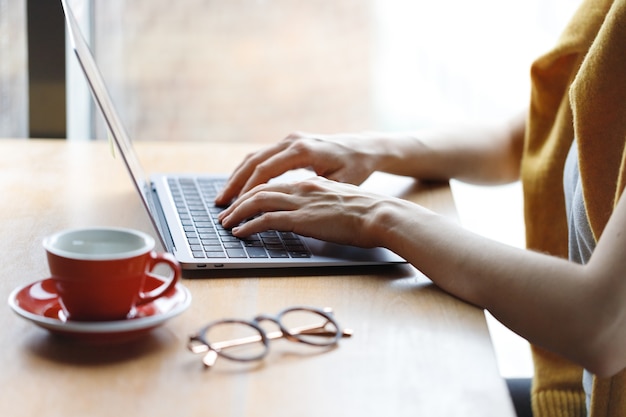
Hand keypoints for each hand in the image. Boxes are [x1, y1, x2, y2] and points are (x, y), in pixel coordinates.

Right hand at [215, 132, 384, 205]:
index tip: (237, 206)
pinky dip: (248, 171)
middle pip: (254, 162)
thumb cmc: (356, 167)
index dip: (248, 189)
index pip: (266, 170)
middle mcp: (293, 141)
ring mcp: (290, 140)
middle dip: (235, 184)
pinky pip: (263, 156)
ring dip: (237, 177)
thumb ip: (314, 192)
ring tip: (224, 197)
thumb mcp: (341, 183)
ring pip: (255, 157)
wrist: (365, 148)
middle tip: (221, 204)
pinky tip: (239, 186)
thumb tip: (292, 206)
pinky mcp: (290, 143)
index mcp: (303, 150)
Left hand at [218, 176, 398, 247]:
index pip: (273, 182)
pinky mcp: (302, 218)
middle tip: (225, 210)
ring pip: (258, 201)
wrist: (380, 214)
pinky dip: (249, 225)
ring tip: (226, 222)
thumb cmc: (367, 212)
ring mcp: (301, 201)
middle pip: (259, 187)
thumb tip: (311, 212)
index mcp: (310, 182)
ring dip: (237, 212)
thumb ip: (321, 201)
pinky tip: (240, 232)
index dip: (253, 190)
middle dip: (238, 199)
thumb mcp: (339, 199)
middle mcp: (301, 187)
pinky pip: (266, 219)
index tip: (241, 200)